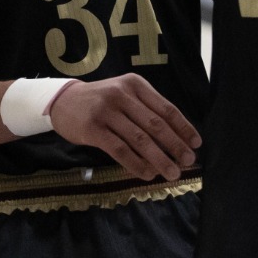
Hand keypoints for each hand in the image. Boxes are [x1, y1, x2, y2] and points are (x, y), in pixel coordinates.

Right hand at [48, 74, 200, 181]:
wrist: (62, 101)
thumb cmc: (100, 101)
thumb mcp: (124, 94)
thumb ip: (146, 110)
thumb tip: (176, 138)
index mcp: (135, 84)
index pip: (165, 108)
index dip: (183, 127)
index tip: (196, 144)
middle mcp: (121, 94)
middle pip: (155, 124)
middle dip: (175, 145)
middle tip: (187, 162)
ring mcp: (106, 111)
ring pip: (139, 139)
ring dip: (159, 158)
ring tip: (172, 173)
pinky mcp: (93, 128)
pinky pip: (120, 149)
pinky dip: (136, 163)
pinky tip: (147, 173)